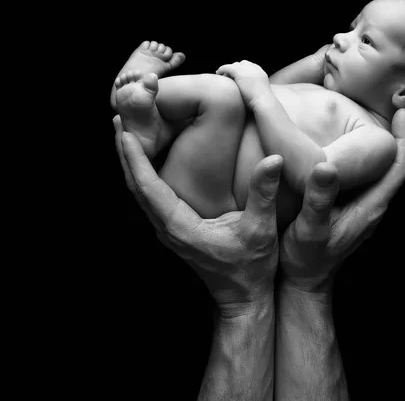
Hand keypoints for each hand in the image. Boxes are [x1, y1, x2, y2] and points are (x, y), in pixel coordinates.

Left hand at [113, 115, 282, 314]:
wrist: (243, 297)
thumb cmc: (251, 268)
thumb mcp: (261, 229)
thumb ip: (264, 194)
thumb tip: (274, 160)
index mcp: (180, 226)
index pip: (149, 188)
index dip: (135, 159)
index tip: (125, 132)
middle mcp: (167, 228)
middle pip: (136, 186)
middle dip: (126, 153)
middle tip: (120, 118)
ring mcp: (168, 230)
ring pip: (141, 192)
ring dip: (132, 162)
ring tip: (127, 132)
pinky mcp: (175, 229)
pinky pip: (151, 197)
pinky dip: (144, 174)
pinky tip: (148, 159)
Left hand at [216, 60, 270, 108]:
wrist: (263, 101)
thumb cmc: (262, 103)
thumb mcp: (261, 93)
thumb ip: (256, 89)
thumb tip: (251, 93)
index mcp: (260, 72)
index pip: (249, 66)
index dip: (242, 71)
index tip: (237, 76)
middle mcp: (254, 68)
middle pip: (241, 64)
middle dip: (235, 69)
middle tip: (229, 76)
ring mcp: (246, 69)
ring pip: (234, 65)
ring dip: (229, 69)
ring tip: (223, 76)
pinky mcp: (238, 72)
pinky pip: (227, 67)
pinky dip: (222, 69)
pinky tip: (218, 73)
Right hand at [279, 108, 404, 292]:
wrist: (305, 280)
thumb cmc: (306, 258)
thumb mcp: (309, 230)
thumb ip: (318, 201)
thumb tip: (327, 166)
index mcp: (370, 206)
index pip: (399, 168)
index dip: (404, 139)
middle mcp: (375, 204)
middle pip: (402, 164)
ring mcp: (367, 205)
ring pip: (391, 168)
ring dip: (401, 142)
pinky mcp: (357, 205)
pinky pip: (376, 173)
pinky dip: (381, 153)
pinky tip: (372, 144)